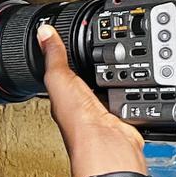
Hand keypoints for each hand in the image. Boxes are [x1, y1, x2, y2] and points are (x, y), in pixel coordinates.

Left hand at [37, 23, 149, 176]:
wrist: (108, 144)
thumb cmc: (78, 121)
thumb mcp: (60, 79)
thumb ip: (54, 55)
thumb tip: (43, 32)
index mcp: (64, 96)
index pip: (64, 71)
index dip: (66, 56)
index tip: (69, 41)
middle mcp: (83, 104)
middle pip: (88, 78)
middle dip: (94, 65)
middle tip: (97, 47)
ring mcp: (104, 110)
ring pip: (108, 86)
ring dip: (114, 76)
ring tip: (117, 60)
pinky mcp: (123, 115)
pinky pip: (126, 96)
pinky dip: (131, 88)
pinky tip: (132, 82)